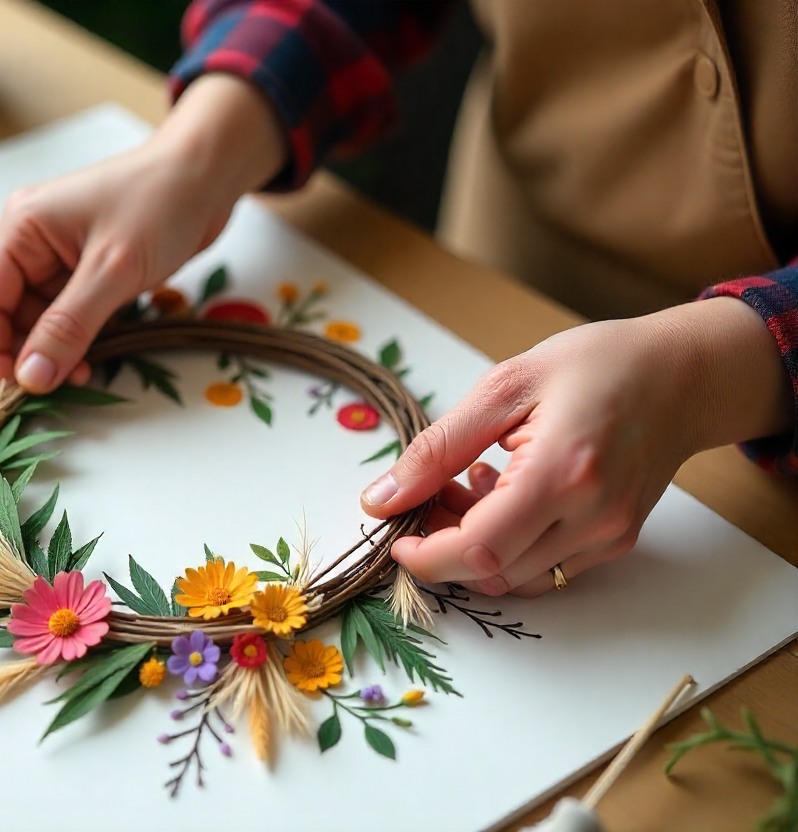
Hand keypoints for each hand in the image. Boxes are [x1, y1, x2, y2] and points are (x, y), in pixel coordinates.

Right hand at [0, 74, 285, 392]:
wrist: (208, 176)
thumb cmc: (161, 204)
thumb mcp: (112, 270)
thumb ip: (69, 326)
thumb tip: (31, 377)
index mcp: (22, 228)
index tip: (15, 392)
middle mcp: (32, 241)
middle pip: (8, 313)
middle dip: (28, 353)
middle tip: (58, 388)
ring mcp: (60, 255)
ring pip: (40, 318)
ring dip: (56, 350)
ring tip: (83, 374)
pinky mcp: (88, 269)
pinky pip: (69, 314)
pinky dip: (78, 338)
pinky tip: (95, 356)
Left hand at [360, 298, 792, 596]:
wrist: (682, 374)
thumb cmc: (598, 365)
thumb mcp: (504, 386)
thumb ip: (438, 448)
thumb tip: (381, 498)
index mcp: (563, 471)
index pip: (479, 549)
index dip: (427, 556)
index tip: (397, 537)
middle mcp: (594, 517)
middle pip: (493, 571)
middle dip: (444, 546)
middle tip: (432, 493)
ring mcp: (610, 536)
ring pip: (516, 578)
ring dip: (475, 548)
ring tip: (471, 484)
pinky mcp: (616, 542)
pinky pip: (545, 569)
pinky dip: (509, 547)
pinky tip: (505, 494)